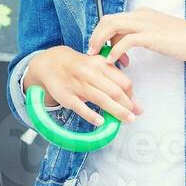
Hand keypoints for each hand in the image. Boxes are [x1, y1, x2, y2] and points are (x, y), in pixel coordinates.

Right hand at [22, 45, 140, 127]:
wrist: (51, 63)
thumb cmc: (78, 65)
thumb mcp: (96, 62)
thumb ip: (112, 75)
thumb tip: (130, 93)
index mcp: (100, 64)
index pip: (122, 81)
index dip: (131, 95)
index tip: (134, 104)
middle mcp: (90, 73)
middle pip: (114, 91)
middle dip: (127, 105)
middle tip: (134, 115)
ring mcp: (77, 85)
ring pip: (101, 99)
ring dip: (116, 111)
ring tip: (126, 120)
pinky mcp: (66, 96)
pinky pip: (80, 107)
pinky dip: (91, 115)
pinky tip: (101, 123)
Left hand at [86, 8, 185, 65]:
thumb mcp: (159, 35)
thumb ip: (142, 36)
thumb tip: (126, 46)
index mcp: (143, 14)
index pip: (113, 18)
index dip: (103, 34)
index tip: (102, 50)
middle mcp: (141, 15)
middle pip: (107, 19)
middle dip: (96, 36)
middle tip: (92, 53)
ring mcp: (147, 24)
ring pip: (112, 26)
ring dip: (100, 42)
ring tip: (97, 57)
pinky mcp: (152, 36)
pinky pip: (125, 41)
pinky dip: (114, 51)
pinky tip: (112, 62)